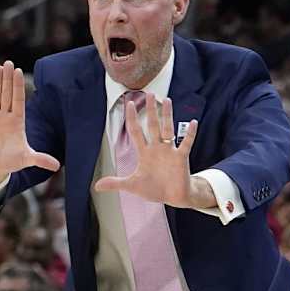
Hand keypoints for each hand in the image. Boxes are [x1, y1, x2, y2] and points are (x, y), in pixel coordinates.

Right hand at [0, 60, 59, 188]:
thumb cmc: (12, 161)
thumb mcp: (27, 159)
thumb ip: (40, 159)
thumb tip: (56, 166)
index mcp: (17, 122)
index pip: (18, 100)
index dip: (18, 86)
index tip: (19, 72)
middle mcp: (5, 117)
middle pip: (7, 94)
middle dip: (7, 79)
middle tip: (8, 62)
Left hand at [93, 93, 203, 207]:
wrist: (173, 197)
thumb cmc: (154, 189)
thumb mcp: (132, 185)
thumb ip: (116, 183)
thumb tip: (96, 186)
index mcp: (144, 152)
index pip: (136, 131)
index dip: (132, 118)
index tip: (129, 104)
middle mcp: (157, 148)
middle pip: (152, 125)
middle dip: (150, 110)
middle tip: (149, 94)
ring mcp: (169, 151)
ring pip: (168, 129)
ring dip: (167, 115)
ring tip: (167, 100)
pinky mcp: (181, 158)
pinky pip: (186, 143)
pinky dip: (190, 134)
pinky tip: (193, 122)